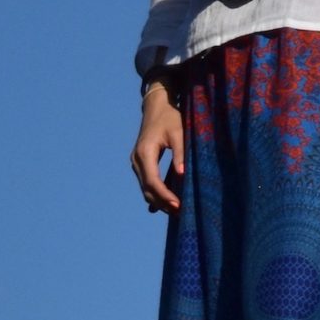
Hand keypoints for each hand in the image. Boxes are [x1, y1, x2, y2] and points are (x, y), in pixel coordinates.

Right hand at [131, 79, 184, 214]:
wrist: (157, 106)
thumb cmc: (170, 117)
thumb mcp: (179, 133)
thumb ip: (179, 154)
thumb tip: (182, 175)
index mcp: (145, 152)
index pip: (152, 181)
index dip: (165, 196)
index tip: (178, 205)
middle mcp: (136, 159)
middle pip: (147, 188)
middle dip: (163, 202)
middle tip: (181, 213)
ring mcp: (136, 162)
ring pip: (145, 188)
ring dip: (160, 200)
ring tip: (178, 211)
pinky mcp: (141, 163)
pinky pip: (146, 182)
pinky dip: (156, 193)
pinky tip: (168, 203)